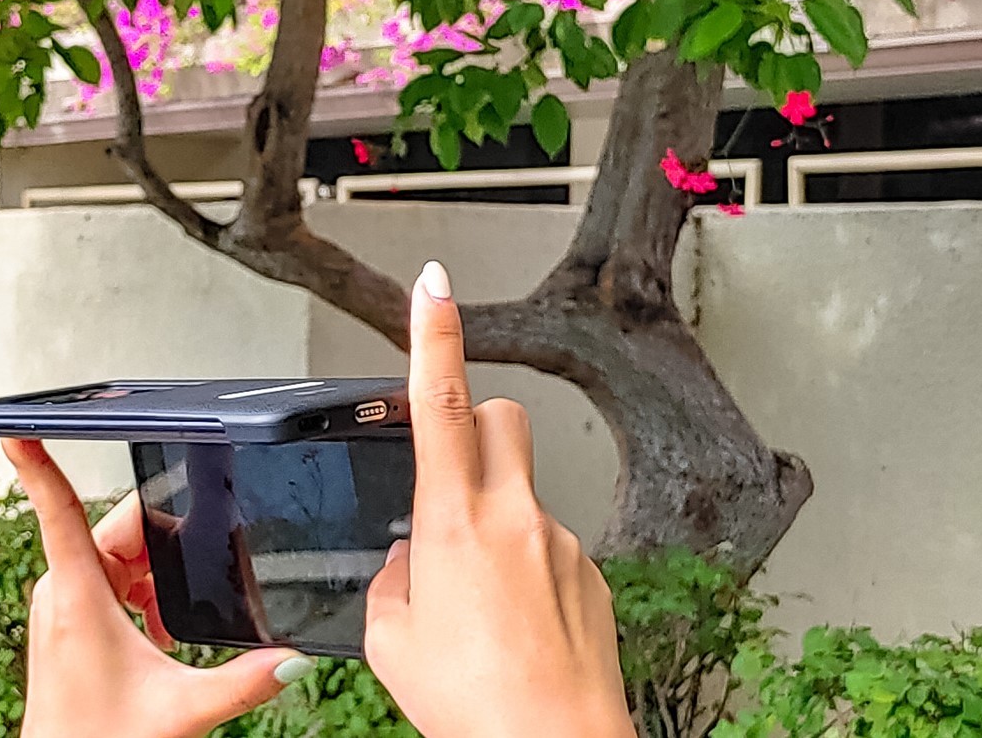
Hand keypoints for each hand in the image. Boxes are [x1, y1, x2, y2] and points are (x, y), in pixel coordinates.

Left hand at [2, 439, 313, 737]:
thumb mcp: (182, 712)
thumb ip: (242, 682)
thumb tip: (292, 659)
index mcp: (80, 597)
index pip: (59, 513)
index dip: (40, 466)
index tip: (19, 430)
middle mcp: (64, 592)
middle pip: (122, 529)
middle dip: (167, 543)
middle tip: (197, 574)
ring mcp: (63, 606)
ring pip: (121, 555)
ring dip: (156, 576)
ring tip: (173, 623)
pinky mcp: (69, 621)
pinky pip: (113, 579)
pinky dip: (145, 595)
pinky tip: (161, 632)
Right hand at [364, 262, 634, 737]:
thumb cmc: (477, 705)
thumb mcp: (391, 643)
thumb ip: (393, 583)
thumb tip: (407, 562)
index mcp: (456, 522)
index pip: (442, 403)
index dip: (435, 337)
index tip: (435, 285)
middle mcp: (517, 517)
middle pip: (504, 418)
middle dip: (476, 422)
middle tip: (447, 475)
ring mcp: (561, 542)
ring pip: (522, 492)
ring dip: (493, 521)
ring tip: (476, 607)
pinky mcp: (590, 573)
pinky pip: (548, 545)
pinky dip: (524, 568)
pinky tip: (513, 628)